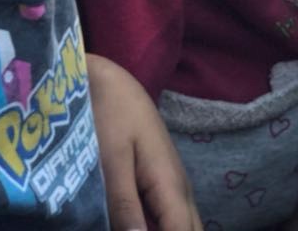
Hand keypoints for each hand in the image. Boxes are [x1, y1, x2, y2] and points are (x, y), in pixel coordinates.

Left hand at [86, 54, 201, 230]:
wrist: (112, 81)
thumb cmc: (110, 114)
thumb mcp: (111, 159)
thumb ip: (124, 203)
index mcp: (170, 184)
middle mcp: (180, 189)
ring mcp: (174, 186)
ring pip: (186, 225)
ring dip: (172, 230)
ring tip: (142, 225)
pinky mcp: (163, 183)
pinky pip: (173, 218)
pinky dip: (166, 226)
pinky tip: (144, 224)